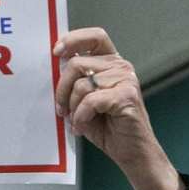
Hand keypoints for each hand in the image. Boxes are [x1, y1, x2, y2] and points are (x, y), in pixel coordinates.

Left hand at [53, 28, 179, 189]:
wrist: (132, 153)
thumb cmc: (109, 128)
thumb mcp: (85, 101)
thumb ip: (75, 82)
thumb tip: (56, 69)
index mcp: (112, 64)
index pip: (95, 37)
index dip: (73, 40)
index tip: (56, 52)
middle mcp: (121, 67)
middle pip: (78, 63)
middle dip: (62, 88)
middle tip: (60, 108)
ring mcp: (126, 80)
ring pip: (82, 84)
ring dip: (72, 107)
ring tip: (75, 121)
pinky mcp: (126, 96)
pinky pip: (90, 101)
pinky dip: (81, 116)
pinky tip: (82, 126)